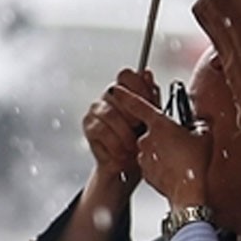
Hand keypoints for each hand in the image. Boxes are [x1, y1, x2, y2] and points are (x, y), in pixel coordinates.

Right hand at [82, 69, 158, 183]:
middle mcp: (108, 96)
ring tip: (133, 146)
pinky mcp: (89, 125)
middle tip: (141, 128)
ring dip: (125, 133)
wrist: (127, 167)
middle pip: (117, 93)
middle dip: (133, 114)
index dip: (138, 87)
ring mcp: (96, 109)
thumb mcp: (152, 117)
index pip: (126, 75)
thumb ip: (150, 96)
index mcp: (125, 89)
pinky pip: (101, 130)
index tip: (148, 102)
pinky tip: (122, 151)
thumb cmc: (141, 140)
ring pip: (110, 113)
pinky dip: (115, 144)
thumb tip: (147, 73)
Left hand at [105, 85, 210, 207]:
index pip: (137, 105)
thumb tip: (199, 124)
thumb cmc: (194, 164)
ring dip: (162, 151)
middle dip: (163, 135)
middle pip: (151, 131)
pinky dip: (160, 165)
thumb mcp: (203, 136)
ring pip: (151, 148)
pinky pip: (151, 164)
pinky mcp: (145, 172)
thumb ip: (197, 125)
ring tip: (179, 159)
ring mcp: (144, 156)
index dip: (127, 95)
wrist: (188, 192)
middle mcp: (147, 138)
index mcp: (159, 125)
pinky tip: (174, 170)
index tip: (118, 89)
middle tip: (180, 143)